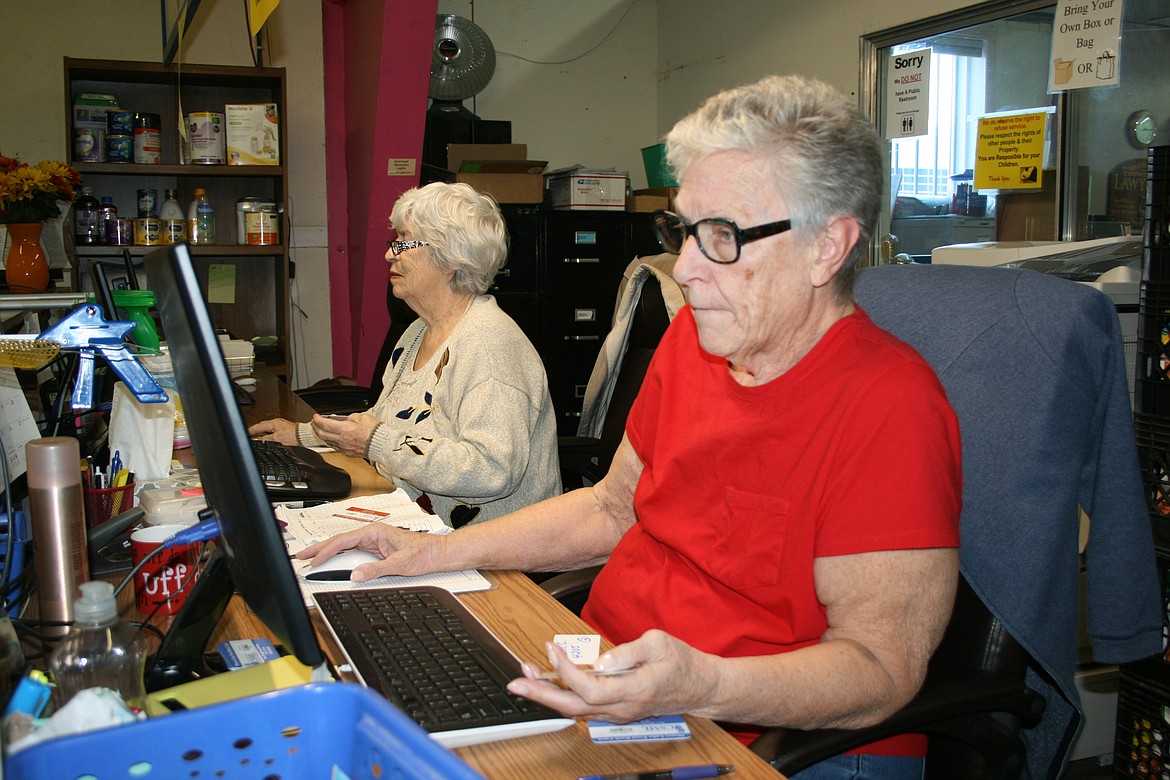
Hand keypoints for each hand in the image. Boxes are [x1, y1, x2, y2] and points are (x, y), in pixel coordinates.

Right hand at [247, 417, 298, 444]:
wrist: (304, 436)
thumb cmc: (293, 436)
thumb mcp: (277, 439)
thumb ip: (266, 439)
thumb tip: (259, 440)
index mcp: (273, 423)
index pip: (258, 426)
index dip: (250, 430)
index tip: (245, 433)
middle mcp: (276, 422)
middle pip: (261, 426)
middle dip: (254, 430)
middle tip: (249, 435)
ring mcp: (279, 424)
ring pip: (266, 427)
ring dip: (261, 431)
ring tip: (256, 437)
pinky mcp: (283, 427)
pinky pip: (271, 429)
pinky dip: (267, 432)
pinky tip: (267, 437)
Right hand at [295, 523, 448, 580]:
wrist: (438, 554)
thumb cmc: (424, 553)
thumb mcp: (399, 564)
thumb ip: (376, 569)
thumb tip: (355, 575)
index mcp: (375, 532)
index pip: (343, 540)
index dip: (325, 550)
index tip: (313, 560)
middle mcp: (372, 535)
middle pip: (339, 541)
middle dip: (319, 548)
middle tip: (300, 556)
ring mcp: (373, 543)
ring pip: (344, 547)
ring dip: (327, 553)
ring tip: (310, 559)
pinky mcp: (376, 551)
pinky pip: (353, 553)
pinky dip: (339, 557)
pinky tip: (331, 562)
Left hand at [310, 412, 380, 458]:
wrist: (382, 445)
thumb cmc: (375, 432)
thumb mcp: (362, 417)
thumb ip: (350, 417)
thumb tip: (345, 418)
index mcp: (345, 429)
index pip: (324, 424)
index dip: (317, 419)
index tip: (316, 416)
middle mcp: (342, 439)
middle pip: (321, 434)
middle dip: (315, 427)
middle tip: (315, 422)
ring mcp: (344, 447)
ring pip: (327, 441)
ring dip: (322, 434)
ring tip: (322, 429)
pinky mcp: (347, 452)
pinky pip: (334, 446)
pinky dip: (330, 440)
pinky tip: (331, 437)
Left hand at [507, 630, 718, 723]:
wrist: (700, 687)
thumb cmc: (682, 662)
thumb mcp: (659, 643)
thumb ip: (628, 652)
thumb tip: (600, 661)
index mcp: (634, 690)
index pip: (590, 689)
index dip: (566, 671)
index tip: (551, 648)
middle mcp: (624, 708)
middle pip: (574, 708)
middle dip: (542, 695)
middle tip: (517, 680)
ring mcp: (620, 713)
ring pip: (576, 710)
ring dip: (549, 693)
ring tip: (527, 673)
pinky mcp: (617, 710)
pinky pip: (585, 706)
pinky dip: (564, 694)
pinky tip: (550, 679)